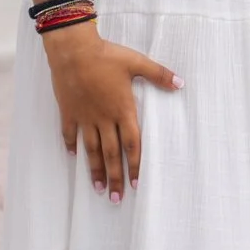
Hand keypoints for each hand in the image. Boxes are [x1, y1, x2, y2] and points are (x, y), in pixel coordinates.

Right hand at [42, 23, 179, 198]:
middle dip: (115, 177)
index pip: (131, 144)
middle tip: (116, 199)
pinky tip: (74, 157)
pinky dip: (72, 146)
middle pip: (110, 154)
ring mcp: (84, 117)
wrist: (73, 50)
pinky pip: (70, 133)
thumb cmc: (107, 55)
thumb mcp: (137, 62)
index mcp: (122, 109)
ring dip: (95, 170)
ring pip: (90, 150)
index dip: (134, 165)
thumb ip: (159, 75)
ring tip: (99, 189)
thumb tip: (181, 84)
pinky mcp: (69, 112)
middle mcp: (103, 118)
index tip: (135, 184)